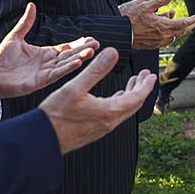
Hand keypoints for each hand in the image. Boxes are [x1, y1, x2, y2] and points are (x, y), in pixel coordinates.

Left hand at [0, 3, 99, 98]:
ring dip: (80, 58)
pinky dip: (68, 68)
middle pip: (70, 55)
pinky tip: (78, 63)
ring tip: (92, 51)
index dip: (78, 44)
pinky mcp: (41, 81)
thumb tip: (31, 5)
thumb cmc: (1, 58)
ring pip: (67, 64)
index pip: (66, 48)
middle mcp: (48, 63)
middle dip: (84, 50)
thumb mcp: (15, 37)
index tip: (90, 38)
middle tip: (97, 44)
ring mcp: (46, 72)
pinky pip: (57, 74)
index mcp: (44, 53)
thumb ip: (26, 23)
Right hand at [39, 48, 155, 153]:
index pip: (137, 97)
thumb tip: (112, 53)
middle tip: (145, 76)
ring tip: (133, 83)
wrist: (42, 140)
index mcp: (109, 111)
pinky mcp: (94, 131)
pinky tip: (114, 98)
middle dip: (141, 88)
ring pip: (124, 110)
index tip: (151, 75)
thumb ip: (96, 70)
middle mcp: (109, 122)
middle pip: (134, 104)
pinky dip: (120, 103)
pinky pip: (115, 116)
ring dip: (131, 95)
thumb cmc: (55, 116)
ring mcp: (102, 128)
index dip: (146, 85)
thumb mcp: (75, 87)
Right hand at [121, 0, 194, 49]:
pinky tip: (167, 30)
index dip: (191, 20)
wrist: (117, 32)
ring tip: (181, 24)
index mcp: (163, 25)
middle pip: (180, 32)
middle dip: (189, 26)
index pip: (183, 24)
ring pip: (173, 37)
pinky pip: (164, 41)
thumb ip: (160, 0)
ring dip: (179, 31)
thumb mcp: (145, 4)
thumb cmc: (129, 16)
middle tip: (194, 22)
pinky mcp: (150, 45)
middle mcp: (162, 36)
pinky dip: (170, 35)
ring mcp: (156, 42)